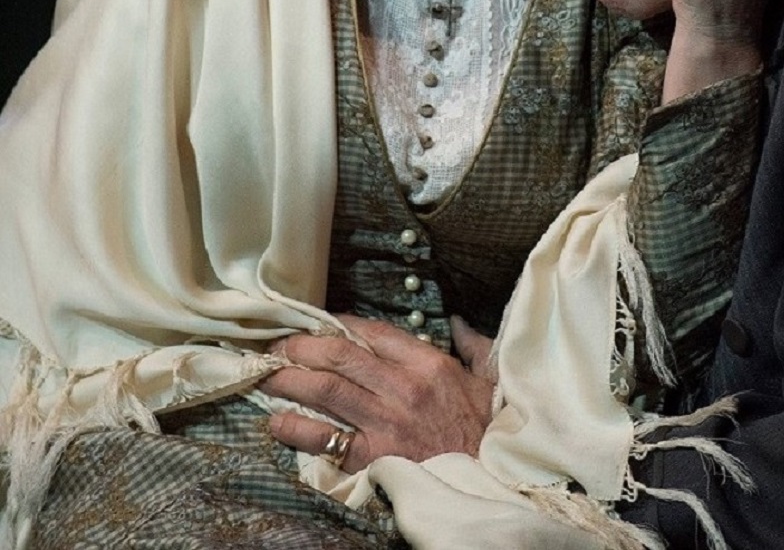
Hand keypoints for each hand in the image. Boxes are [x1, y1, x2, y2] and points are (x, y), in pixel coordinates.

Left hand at [259, 314, 494, 471]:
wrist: (495, 485)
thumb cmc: (489, 432)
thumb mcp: (489, 381)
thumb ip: (474, 346)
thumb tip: (459, 323)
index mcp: (428, 364)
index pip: (372, 332)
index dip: (338, 323)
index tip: (317, 321)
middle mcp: (402, 388)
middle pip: (340, 356)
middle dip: (303, 346)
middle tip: (278, 344)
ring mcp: (386, 424)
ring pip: (327, 391)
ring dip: (291, 379)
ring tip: (267, 374)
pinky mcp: (375, 459)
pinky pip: (327, 440)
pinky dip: (298, 430)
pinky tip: (276, 422)